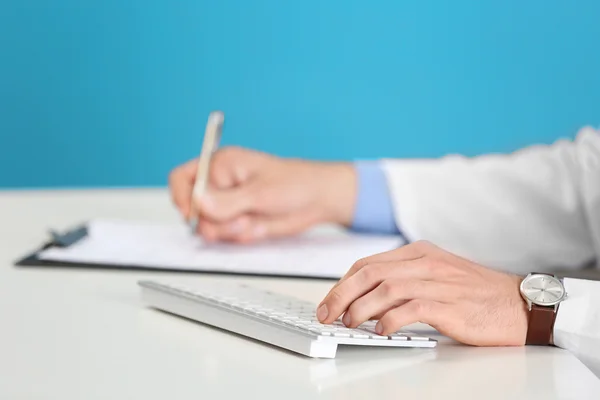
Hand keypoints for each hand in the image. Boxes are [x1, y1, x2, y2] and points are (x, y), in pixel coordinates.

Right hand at [169, 147, 356, 242]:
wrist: (318, 200)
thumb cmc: (295, 184)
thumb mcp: (260, 193)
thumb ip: (227, 201)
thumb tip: (198, 202)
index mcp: (220, 164)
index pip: (182, 179)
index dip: (182, 197)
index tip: (193, 214)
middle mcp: (220, 184)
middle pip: (192, 209)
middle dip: (213, 221)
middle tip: (238, 221)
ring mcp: (228, 204)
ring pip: (208, 227)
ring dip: (228, 231)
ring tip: (251, 222)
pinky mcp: (237, 220)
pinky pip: (224, 236)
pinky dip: (238, 237)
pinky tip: (256, 227)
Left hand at [317, 240, 528, 345]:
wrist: (521, 304)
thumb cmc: (477, 293)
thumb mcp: (436, 275)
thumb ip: (404, 279)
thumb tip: (366, 297)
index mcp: (419, 252)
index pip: (368, 264)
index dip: (342, 284)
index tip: (329, 302)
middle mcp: (426, 263)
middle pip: (370, 273)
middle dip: (341, 295)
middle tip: (327, 314)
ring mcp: (438, 283)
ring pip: (385, 289)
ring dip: (360, 308)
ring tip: (349, 324)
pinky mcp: (450, 305)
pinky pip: (411, 308)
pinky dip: (389, 320)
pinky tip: (380, 330)